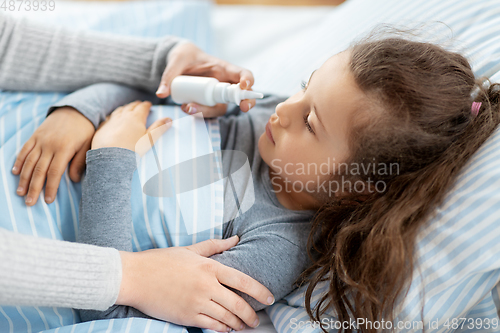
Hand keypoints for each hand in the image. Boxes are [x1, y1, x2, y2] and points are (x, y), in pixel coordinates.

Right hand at [12, 107, 93, 205]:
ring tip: (20, 192)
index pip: (55, 172)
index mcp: (64, 149)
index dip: (51, 187)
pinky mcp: (35, 136)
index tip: (48, 200)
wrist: (75, 110)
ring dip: (24, 178)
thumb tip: (74, 181)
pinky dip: (19, 161)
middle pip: (39, 170)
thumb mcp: (87, 146)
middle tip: (30, 203)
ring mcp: (40, 140)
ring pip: (29, 161)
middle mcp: (50, 145)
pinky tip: (15, 173)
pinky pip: (24, 150)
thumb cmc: (84, 131)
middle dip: (34, 188)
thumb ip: (79, 163)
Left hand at [91, 100, 170, 150]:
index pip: (143, 107)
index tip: (149, 104)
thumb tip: (169, 119)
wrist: (111, 157)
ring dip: (125, 108)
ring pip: (119, 110)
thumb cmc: (132, 149)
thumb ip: (159, 128)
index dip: (147, 105)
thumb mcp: (149, 139)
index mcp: (136, 118)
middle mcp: (123, 116)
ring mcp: (112, 121)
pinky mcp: (103, 128)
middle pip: (131, 106)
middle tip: (139, 104)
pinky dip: (113, 116)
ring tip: (127, 108)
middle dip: (136, 105)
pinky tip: (113, 118)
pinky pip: (109, 118)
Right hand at [117, 236, 274, 331]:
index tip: (269, 298)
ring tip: (243, 326)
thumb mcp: (189, 250)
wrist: (135, 277)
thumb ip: (215, 246)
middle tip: (256, 320)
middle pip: (237, 304)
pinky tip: (226, 329)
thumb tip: (236, 239)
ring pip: (226, 318)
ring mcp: (196, 303)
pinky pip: (211, 326)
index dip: (259, 291)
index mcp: (209, 267)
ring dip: (238, 324)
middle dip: (250, 315)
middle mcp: (206, 286)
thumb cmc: (161, 261)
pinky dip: (221, 329)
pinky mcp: (186, 316)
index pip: (242, 281)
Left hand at [156, 42, 256, 117]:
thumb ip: (169, 74)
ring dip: (209, 111)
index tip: (244, 86)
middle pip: (241, 95)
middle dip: (246, 102)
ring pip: (222, 107)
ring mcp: (216, 96)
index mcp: (223, 68)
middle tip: (243, 108)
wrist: (178, 64)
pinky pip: (208, 112)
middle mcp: (223, 83)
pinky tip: (186, 108)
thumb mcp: (177, 60)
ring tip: (189, 108)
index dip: (248, 80)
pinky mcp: (207, 104)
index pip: (242, 74)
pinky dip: (198, 113)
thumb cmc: (183, 56)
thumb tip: (161, 94)